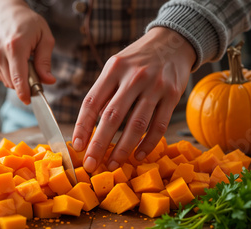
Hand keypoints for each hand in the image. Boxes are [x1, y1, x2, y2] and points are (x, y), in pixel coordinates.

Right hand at [0, 0, 55, 103]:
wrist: (6, 12)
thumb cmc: (28, 22)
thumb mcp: (44, 37)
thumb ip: (45, 61)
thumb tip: (48, 80)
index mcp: (15, 47)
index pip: (18, 77)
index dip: (24, 92)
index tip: (29, 101)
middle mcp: (1, 54)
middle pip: (14, 83)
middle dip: (27, 84)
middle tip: (36, 72)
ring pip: (9, 82)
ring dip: (20, 80)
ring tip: (26, 62)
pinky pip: (4, 78)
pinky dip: (13, 76)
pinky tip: (17, 62)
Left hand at [72, 27, 195, 171]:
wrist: (173, 42)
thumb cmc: (138, 60)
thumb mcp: (116, 66)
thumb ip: (104, 92)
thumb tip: (89, 128)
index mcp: (114, 69)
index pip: (92, 102)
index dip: (82, 126)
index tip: (77, 147)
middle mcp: (134, 77)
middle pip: (112, 116)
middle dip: (99, 144)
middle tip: (91, 164)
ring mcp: (155, 86)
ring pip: (136, 125)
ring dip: (123, 149)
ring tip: (113, 164)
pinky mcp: (173, 95)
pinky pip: (158, 126)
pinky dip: (147, 144)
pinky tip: (137, 156)